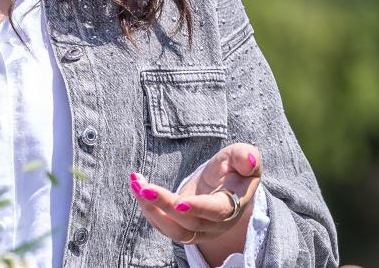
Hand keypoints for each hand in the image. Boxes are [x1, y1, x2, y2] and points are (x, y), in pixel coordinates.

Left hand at [131, 143, 260, 257]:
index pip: (217, 212)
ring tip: (136, 185)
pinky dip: (147, 209)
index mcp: (232, 205)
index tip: (180, 203)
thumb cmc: (233, 169)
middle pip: (189, 223)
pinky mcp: (181, 228)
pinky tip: (138, 187)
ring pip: (173, 230)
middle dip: (164, 205)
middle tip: (143, 187)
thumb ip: (245, 156)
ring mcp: (198, 230)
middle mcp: (215, 224)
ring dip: (151, 209)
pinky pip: (163, 226)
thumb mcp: (240, 157)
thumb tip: (249, 160)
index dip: (199, 208)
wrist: (226, 187)